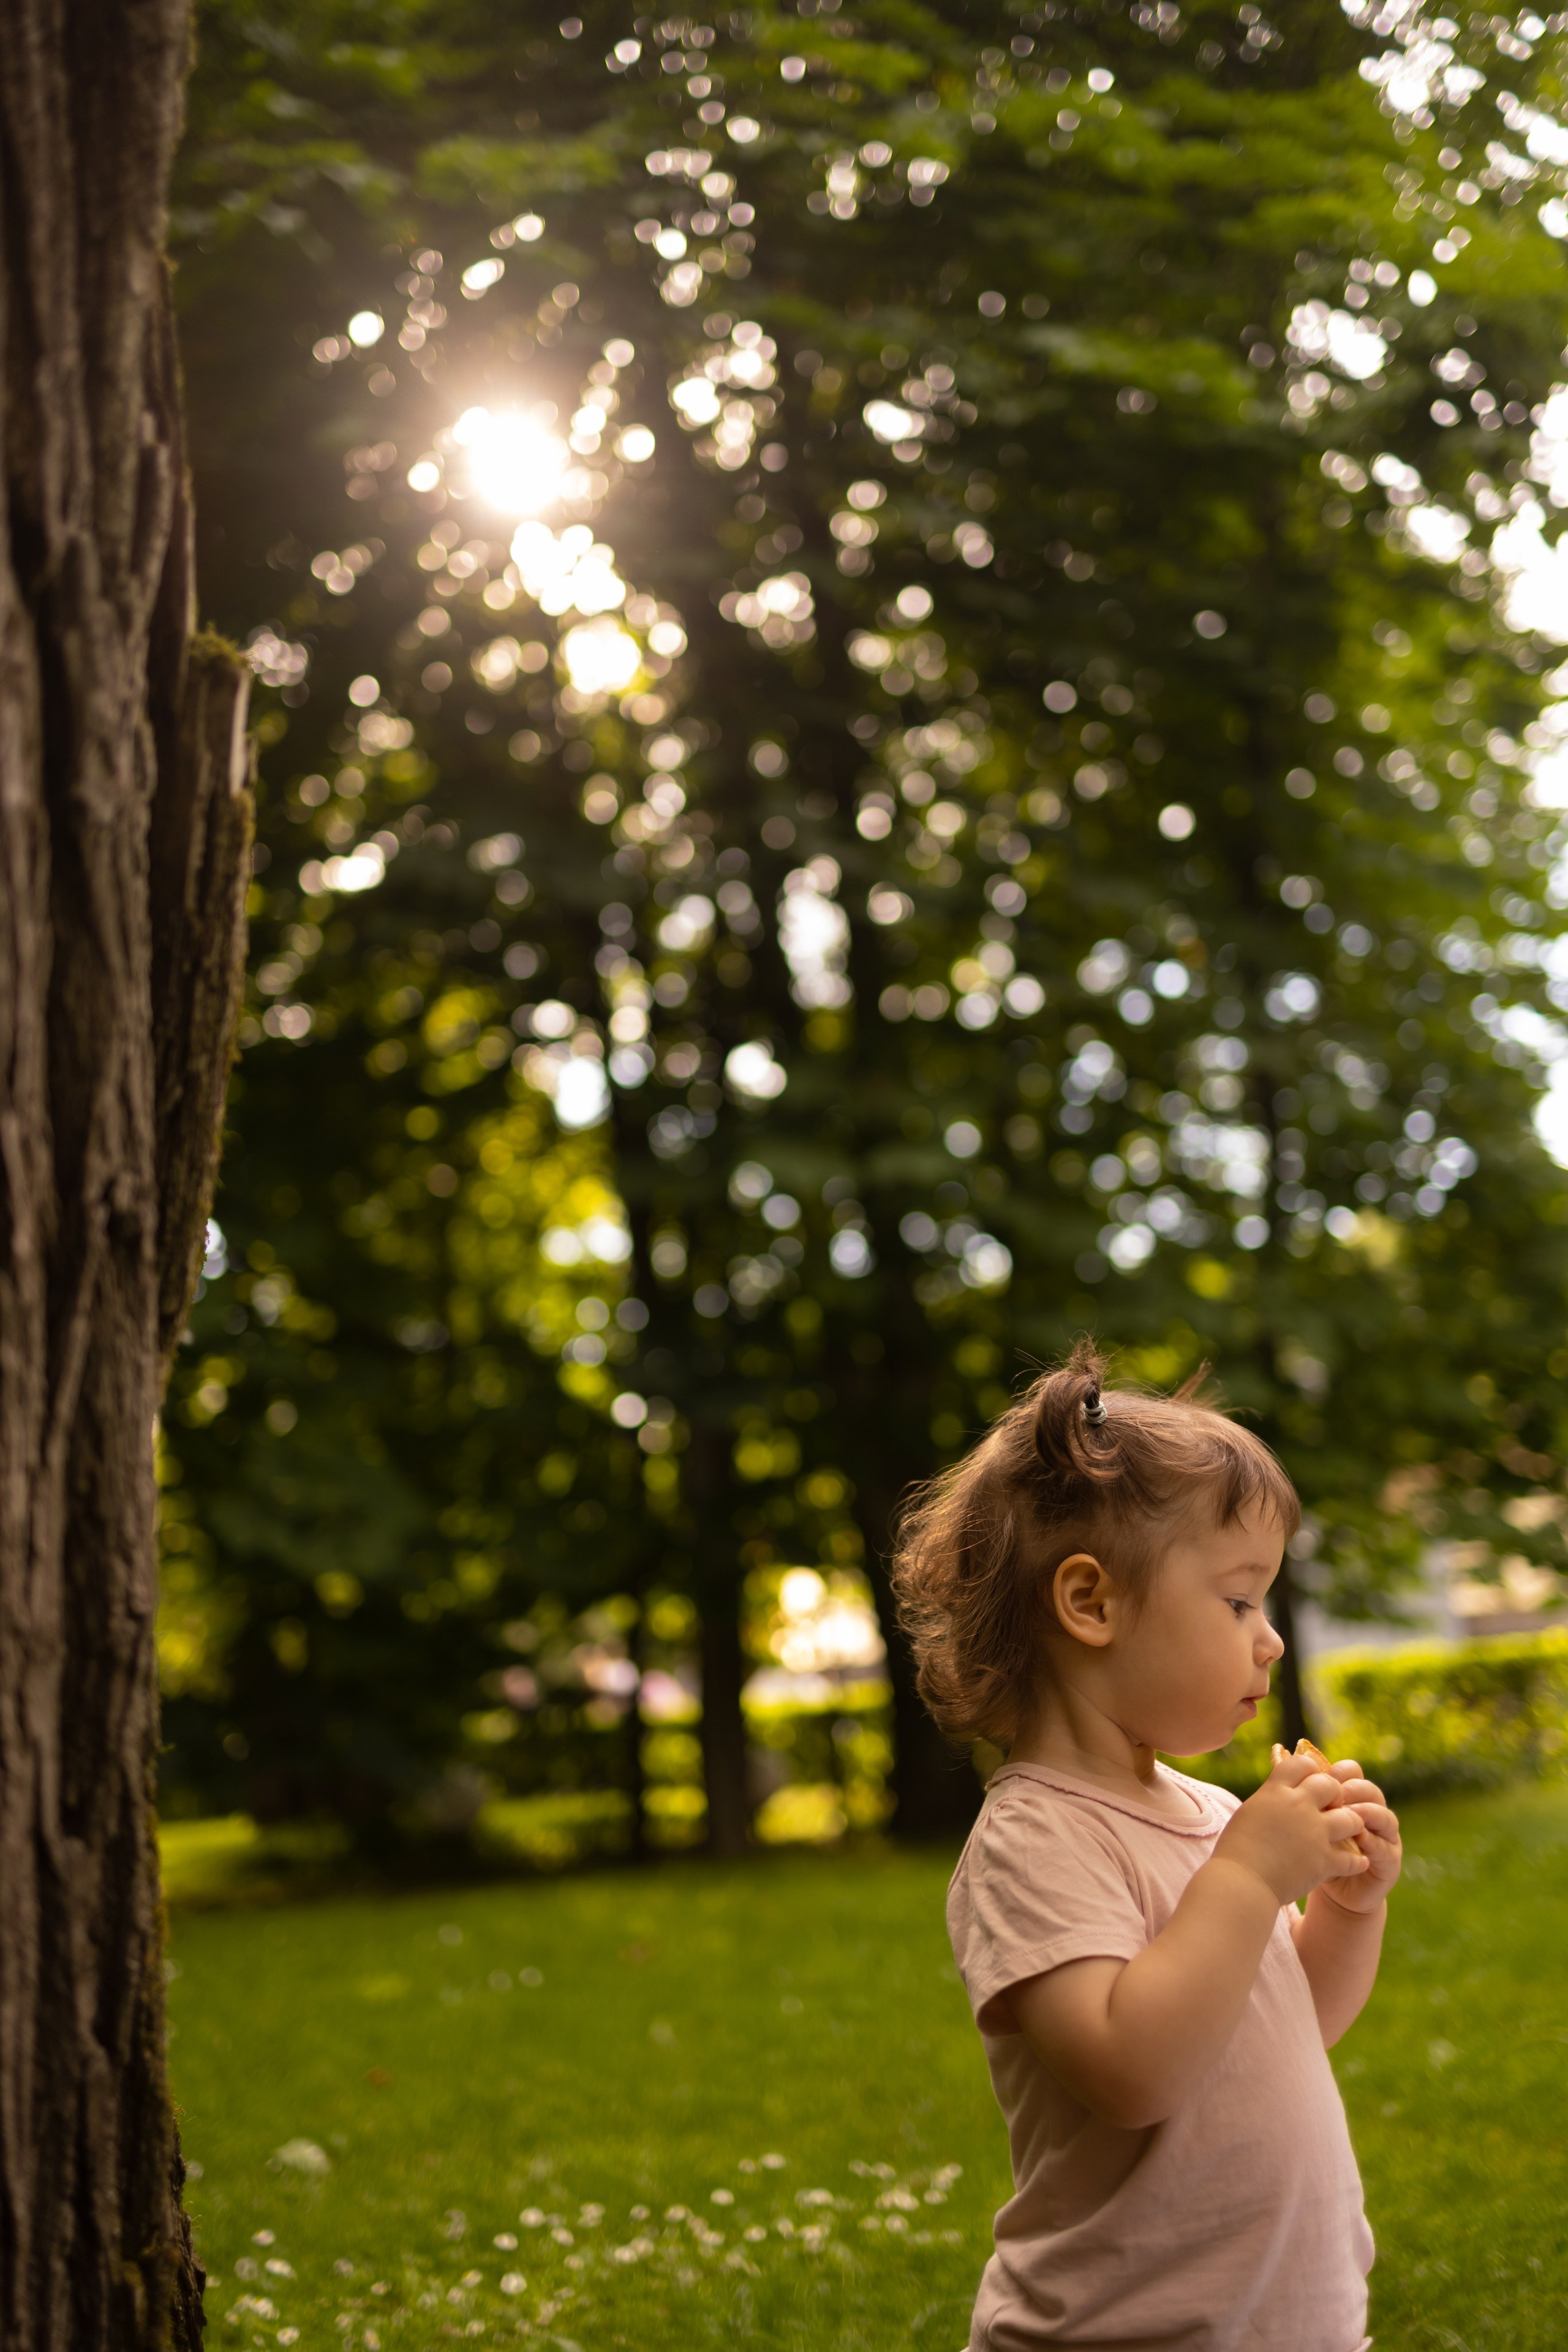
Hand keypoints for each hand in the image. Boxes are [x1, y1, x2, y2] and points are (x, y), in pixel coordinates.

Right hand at [1212, 1748, 1371, 1907]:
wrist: (1241, 1883)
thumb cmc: (1236, 1850)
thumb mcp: (1249, 1812)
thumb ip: (1270, 1800)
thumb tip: (1278, 1795)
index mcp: (1276, 1791)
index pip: (1302, 1764)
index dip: (1310, 1771)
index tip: (1309, 1782)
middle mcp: (1298, 1806)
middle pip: (1331, 1785)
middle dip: (1335, 1795)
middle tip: (1331, 1808)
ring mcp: (1314, 1833)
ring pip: (1352, 1819)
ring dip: (1352, 1825)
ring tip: (1349, 1833)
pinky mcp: (1324, 1860)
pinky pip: (1353, 1858)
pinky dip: (1356, 1861)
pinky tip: (1356, 1862)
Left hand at [1312, 1758, 1401, 1916]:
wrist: (1330, 1890)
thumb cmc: (1314, 1851)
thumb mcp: (1307, 1823)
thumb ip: (1303, 1798)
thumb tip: (1278, 1760)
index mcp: (1351, 1798)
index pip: (1353, 1774)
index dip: (1340, 1772)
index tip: (1322, 1775)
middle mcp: (1371, 1812)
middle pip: (1370, 1790)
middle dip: (1354, 1790)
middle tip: (1337, 1795)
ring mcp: (1384, 1837)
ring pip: (1384, 1816)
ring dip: (1368, 1813)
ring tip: (1352, 1814)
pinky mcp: (1390, 1862)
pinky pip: (1387, 1849)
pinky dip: (1374, 1843)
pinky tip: (1362, 1841)